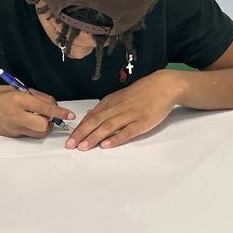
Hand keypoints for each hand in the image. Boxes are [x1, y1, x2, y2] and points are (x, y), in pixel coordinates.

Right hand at [0, 86, 75, 137]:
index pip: (44, 108)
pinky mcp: (12, 135)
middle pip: (43, 126)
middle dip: (49, 122)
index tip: (69, 115)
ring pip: (38, 133)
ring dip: (43, 127)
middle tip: (46, 115)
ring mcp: (13, 127)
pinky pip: (30, 135)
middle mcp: (15, 115)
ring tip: (36, 117)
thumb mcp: (19, 89)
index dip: (59, 112)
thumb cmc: (0, 95)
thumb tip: (53, 105)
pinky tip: (27, 121)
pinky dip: (33, 129)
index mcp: (18, 99)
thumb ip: (37, 97)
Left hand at [66, 69, 184, 149]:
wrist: (164, 86)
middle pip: (96, 122)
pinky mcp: (142, 122)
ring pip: (108, 127)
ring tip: (83, 146)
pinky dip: (116, 138)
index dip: (79, 129)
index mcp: (111, 102)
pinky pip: (127, 132)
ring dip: (94, 137)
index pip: (91, 117)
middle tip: (70, 145)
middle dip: (81, 134)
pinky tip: (107, 145)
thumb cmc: (142, 92)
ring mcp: (130, 115)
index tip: (69, 139)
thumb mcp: (120, 97)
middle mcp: (118, 108)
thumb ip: (105, 108)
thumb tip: (89, 115)